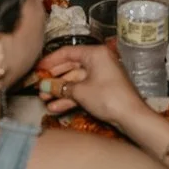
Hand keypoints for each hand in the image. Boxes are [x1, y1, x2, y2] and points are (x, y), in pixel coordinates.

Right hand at [34, 42, 151, 129]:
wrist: (130, 115)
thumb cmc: (107, 97)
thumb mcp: (80, 91)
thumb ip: (61, 87)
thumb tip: (45, 87)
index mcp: (95, 53)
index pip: (68, 52)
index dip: (51, 61)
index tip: (38, 68)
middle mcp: (98, 61)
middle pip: (71, 66)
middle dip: (54, 78)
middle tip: (39, 86)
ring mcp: (101, 76)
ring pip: (75, 81)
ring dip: (60, 91)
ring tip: (44, 99)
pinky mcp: (102, 89)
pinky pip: (83, 90)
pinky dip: (70, 98)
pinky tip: (55, 107)